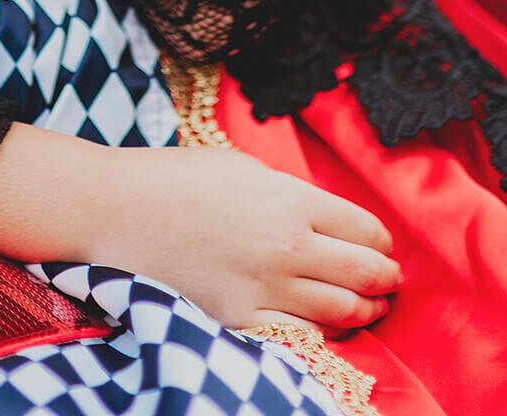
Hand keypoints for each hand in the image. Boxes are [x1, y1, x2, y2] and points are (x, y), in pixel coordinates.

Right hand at [92, 145, 398, 334]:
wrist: (116, 210)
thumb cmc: (176, 178)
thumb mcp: (244, 168)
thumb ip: (290, 194)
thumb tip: (327, 220)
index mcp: (289, 199)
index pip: (364, 228)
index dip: (381, 240)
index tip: (381, 245)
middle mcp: (286, 245)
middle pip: (365, 271)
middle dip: (386, 279)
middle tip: (389, 281)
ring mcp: (263, 288)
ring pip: (345, 311)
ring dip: (367, 310)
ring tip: (370, 307)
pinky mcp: (239, 320)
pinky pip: (303, 338)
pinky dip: (324, 334)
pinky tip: (325, 326)